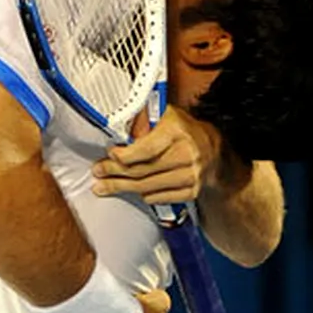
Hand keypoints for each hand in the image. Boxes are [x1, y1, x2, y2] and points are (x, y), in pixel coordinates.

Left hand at [91, 106, 216, 204]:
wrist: (214, 151)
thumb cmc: (184, 130)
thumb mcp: (166, 115)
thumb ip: (143, 119)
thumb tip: (118, 126)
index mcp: (178, 132)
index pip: (147, 149)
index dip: (125, 154)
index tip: (110, 154)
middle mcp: (187, 154)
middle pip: (143, 170)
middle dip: (115, 172)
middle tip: (98, 173)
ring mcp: (191, 175)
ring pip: (148, 186)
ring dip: (122, 186)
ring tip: (104, 186)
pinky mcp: (192, 191)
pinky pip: (160, 197)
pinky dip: (144, 194)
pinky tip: (131, 190)